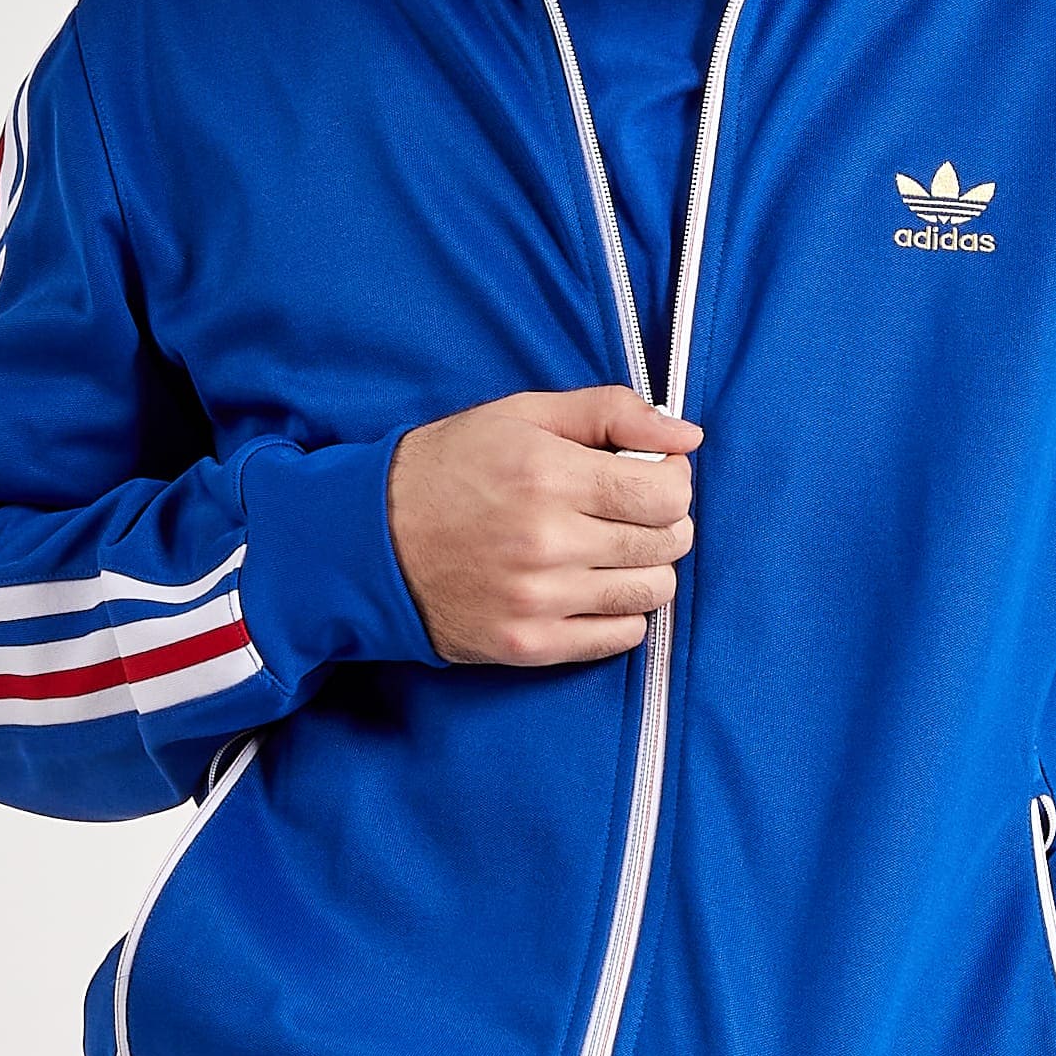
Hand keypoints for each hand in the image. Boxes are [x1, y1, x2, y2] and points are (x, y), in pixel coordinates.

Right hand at [387, 385, 701, 666]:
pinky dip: (622, 611)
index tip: (652, 474)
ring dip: (648, 567)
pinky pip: (621, 637)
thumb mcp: (521, 414)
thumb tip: (688, 434)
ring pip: (653, 592)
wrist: (366, 541)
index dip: (673, 480)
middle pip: (667, 543)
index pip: (667, 492)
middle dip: (665, 522)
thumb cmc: (447, 468)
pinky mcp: (528, 644)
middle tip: (631, 510)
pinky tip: (593, 585)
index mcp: (548, 474)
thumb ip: (610, 412)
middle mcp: (547, 541)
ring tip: (613, 548)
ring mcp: (539, 600)